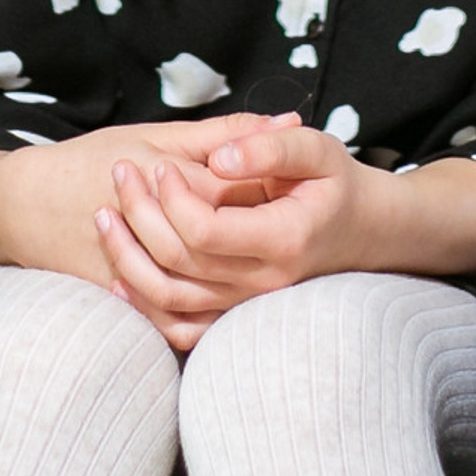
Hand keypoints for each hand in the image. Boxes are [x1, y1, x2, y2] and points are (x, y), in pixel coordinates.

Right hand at [0, 115, 301, 285]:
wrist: (24, 205)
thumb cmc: (90, 160)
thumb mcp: (156, 135)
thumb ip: (226, 133)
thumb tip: (290, 123)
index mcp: (165, 175)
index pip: (240, 189)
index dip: (273, 187)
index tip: (289, 182)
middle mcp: (156, 227)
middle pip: (227, 240)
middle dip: (255, 230)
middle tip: (273, 217)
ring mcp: (143, 271)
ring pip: (206, 287)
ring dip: (235, 275)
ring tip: (247, 252)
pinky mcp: (129, 303)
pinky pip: (175, 323)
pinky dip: (203, 315)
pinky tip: (221, 298)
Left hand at [96, 130, 475, 351]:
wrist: (370, 235)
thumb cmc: (341, 185)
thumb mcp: (319, 149)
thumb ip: (270, 147)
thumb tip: (220, 160)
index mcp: (281, 241)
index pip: (205, 230)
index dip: (170, 198)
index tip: (156, 164)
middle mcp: (263, 283)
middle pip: (178, 262)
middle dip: (138, 216)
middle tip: (119, 174)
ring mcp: (248, 306)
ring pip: (171, 301)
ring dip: (128, 260)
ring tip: (105, 215)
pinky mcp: (237, 316)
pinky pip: (181, 328)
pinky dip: (145, 310)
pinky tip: (118, 279)